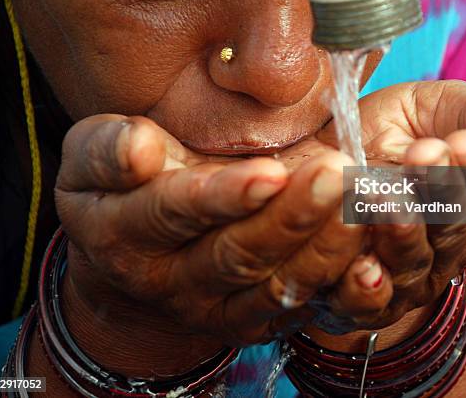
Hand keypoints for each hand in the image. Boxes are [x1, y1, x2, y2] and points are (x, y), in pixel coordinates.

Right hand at [55, 115, 368, 359]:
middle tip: (340, 174)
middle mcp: (173, 281)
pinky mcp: (252, 318)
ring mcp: (216, 307)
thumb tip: (139, 148)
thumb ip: (108, 151)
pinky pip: (299, 307)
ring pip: (276, 285)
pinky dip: (340, 280)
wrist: (126, 255)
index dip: (222, 196)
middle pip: (237, 255)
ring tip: (365, 201)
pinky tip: (374, 242)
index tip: (270, 171)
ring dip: (326, 246)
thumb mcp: (90, 158)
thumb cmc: (113, 187)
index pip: (175, 213)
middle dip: (292, 216)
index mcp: (126, 233)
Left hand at [310, 80, 465, 331]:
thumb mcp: (431, 109)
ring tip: (384, 195)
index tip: (463, 141)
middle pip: (453, 231)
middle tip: (424, 156)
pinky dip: (363, 286)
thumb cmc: (384, 130)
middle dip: (440, 192)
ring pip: (411, 266)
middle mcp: (441, 247)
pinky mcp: (352, 296)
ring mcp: (400, 276)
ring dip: (402, 233)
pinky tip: (362, 266)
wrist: (317, 156)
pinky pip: (362, 302)